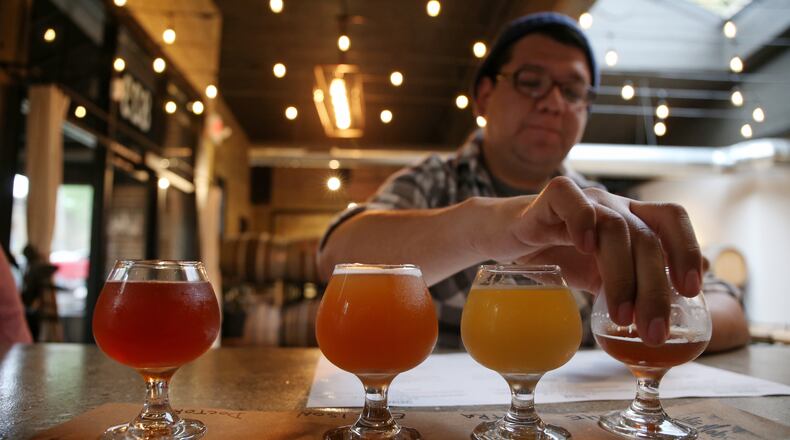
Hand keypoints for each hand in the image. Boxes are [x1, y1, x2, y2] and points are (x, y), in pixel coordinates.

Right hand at [471, 177, 702, 345]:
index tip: (690, 292)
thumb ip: (631, 286)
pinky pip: (571, 199)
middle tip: (653, 330)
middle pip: (646, 237)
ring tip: (620, 315)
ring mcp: (584, 199)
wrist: (505, 237)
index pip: (671, 220)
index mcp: (631, 219)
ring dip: (623, 276)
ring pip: (615, 227)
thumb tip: (675, 312)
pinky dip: (582, 222)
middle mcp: (612, 205)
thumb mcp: (599, 275)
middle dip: (655, 288)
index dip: (687, 250)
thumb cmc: (555, 256)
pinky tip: (585, 250)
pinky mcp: (550, 198)